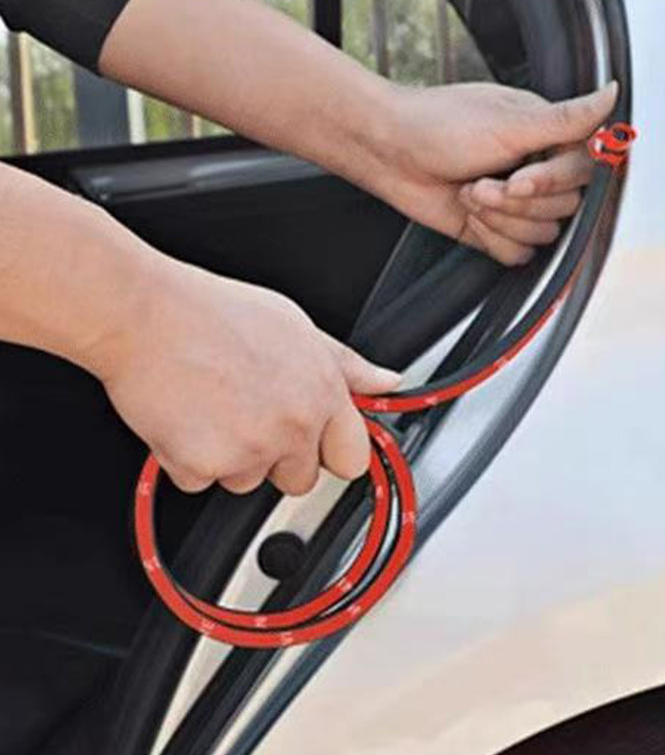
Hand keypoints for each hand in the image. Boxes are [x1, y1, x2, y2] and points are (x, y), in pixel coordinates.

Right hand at [97, 261, 398, 494]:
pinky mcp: (203, 465)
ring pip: (248, 482)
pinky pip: (200, 481)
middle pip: (300, 479)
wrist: (146, 313)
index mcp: (322, 392)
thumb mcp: (297, 327)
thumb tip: (387, 382)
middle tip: (247, 414)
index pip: (352, 458)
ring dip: (230, 457)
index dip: (330, 452)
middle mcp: (293, 425)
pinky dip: (188, 459)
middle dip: (277, 458)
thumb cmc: (216, 313)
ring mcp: (249, 449)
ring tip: (211, 406)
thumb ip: (346, 365)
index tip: (316, 447)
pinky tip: (184, 417)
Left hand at [370, 81, 617, 265]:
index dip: (551, 182)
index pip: (584, 172)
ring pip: (543, 233)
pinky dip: (492, 239)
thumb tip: (613, 94)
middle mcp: (536, 170)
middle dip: (516, 202)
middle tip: (482, 180)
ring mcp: (516, 204)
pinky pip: (519, 253)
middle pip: (565, 208)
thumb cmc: (438, 125)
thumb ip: (567, 119)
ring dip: (501, 219)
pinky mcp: (496, 230)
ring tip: (471, 192)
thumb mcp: (509, 121)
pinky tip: (470, 215)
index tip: (518, 176)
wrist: (390, 153)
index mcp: (546, 137)